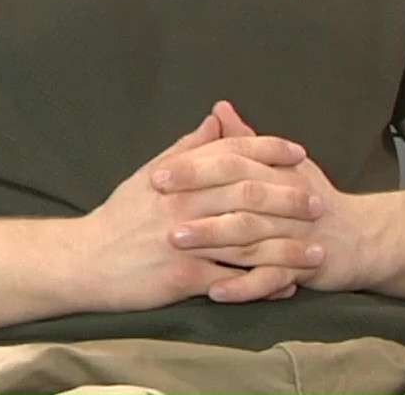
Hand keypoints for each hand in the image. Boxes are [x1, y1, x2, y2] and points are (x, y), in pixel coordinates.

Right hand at [80, 112, 326, 311]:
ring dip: (288, 248)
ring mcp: (186, 242)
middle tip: (319, 204)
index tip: (299, 153)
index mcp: (178, 177)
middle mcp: (184, 205)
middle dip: (289, 199)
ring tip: (318, 252)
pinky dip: (265, 284)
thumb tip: (216, 118)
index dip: (268, 150)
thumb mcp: (147, 175)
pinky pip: (234, 281)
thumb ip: (186, 149)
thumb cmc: (119, 218)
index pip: (231, 154)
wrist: (84, 260)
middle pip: (249, 195)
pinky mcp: (184, 277)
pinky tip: (288, 286)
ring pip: (249, 242)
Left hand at [155, 101, 363, 296]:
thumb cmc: (311, 197)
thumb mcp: (280, 165)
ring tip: (176, 241)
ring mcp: (295, 235)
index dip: (194, 166)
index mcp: (274, 171)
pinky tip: (214, 292)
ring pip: (251, 235)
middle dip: (197, 198)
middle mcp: (285, 199)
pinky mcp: (304, 268)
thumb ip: (244, 140)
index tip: (157, 174)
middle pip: (239, 195)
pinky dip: (243, 287)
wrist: (362, 238)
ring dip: (212, 239)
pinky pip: (271, 279)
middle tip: (158, 203)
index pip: (231, 161)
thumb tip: (219, 108)